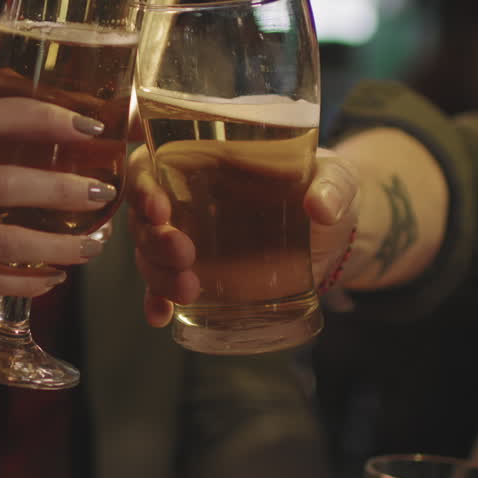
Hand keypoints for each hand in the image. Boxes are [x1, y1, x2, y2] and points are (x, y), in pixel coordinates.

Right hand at [0, 97, 114, 347]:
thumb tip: (38, 127)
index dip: (43, 118)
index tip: (89, 128)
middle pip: (1, 183)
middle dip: (62, 191)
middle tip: (103, 194)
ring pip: (0, 240)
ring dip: (56, 245)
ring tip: (93, 245)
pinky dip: (24, 282)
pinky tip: (53, 279)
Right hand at [127, 144, 360, 326]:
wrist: (335, 235)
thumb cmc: (326, 189)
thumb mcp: (336, 177)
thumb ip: (332, 185)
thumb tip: (320, 207)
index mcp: (204, 161)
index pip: (150, 164)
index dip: (142, 184)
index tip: (159, 208)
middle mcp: (185, 198)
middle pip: (143, 216)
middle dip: (152, 238)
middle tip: (183, 254)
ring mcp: (189, 238)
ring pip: (149, 254)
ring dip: (157, 274)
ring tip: (188, 290)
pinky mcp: (198, 273)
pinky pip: (163, 287)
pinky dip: (157, 301)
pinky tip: (162, 316)